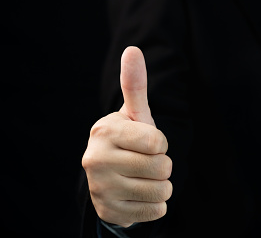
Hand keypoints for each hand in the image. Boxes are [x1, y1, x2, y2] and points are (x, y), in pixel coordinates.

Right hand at [82, 46, 172, 226]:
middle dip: (163, 165)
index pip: (157, 142)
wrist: (110, 176)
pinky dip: (156, 205)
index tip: (149, 142)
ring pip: (162, 191)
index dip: (161, 143)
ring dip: (162, 185)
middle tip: (147, 162)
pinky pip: (157, 212)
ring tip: (144, 178)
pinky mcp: (109, 213)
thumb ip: (135, 85)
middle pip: (162, 167)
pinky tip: (140, 195)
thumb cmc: (129, 139)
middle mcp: (96, 160)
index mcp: (105, 131)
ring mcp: (100, 189)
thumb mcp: (134, 114)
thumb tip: (133, 49)